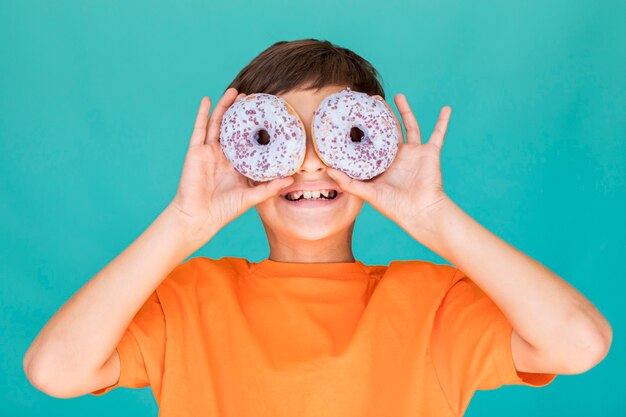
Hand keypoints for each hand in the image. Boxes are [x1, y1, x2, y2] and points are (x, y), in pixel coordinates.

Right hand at [169, 88, 294, 241]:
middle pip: (233, 127)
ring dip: (225, 107)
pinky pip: (199, 128)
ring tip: (234, 91)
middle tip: (252, 97)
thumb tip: (292, 179)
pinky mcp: (196, 151)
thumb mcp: (251, 197)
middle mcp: (223, 155)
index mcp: (237, 164)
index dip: (255, 127)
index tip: (266, 113)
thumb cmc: (224, 210)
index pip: (248, 140)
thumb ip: (270, 188)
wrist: (199, 217)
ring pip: (218, 123)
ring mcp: (209, 151)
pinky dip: (203, 113)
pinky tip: (207, 99)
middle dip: (241, 112)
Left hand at [326, 94, 452, 231]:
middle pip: (388, 129)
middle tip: (373, 99)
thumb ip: (347, 182)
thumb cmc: (394, 207)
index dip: (364, 129)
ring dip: (405, 111)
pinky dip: (443, 121)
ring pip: (410, 126)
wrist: (420, 212)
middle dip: (382, 114)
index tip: (354, 114)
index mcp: (383, 164)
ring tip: (398, 96)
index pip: (371, 142)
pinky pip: (439, 134)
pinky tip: (446, 108)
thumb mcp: (367, 193)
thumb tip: (326, 170)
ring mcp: (414, 154)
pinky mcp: (430, 153)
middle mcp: (398, 157)